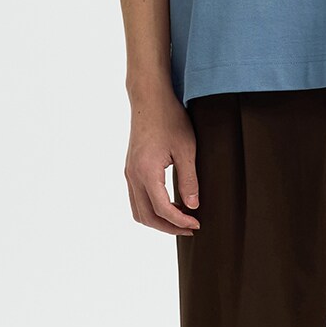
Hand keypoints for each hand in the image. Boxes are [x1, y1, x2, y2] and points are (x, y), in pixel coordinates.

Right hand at [125, 89, 201, 234]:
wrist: (149, 98)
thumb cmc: (170, 118)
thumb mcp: (186, 149)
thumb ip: (189, 180)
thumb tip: (193, 205)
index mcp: (146, 172)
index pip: (162, 210)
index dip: (180, 222)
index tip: (196, 224)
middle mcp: (133, 175)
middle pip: (146, 216)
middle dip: (169, 227)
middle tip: (190, 228)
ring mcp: (129, 172)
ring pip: (138, 210)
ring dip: (158, 221)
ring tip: (180, 219)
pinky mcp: (130, 168)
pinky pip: (136, 198)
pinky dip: (151, 209)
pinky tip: (169, 205)